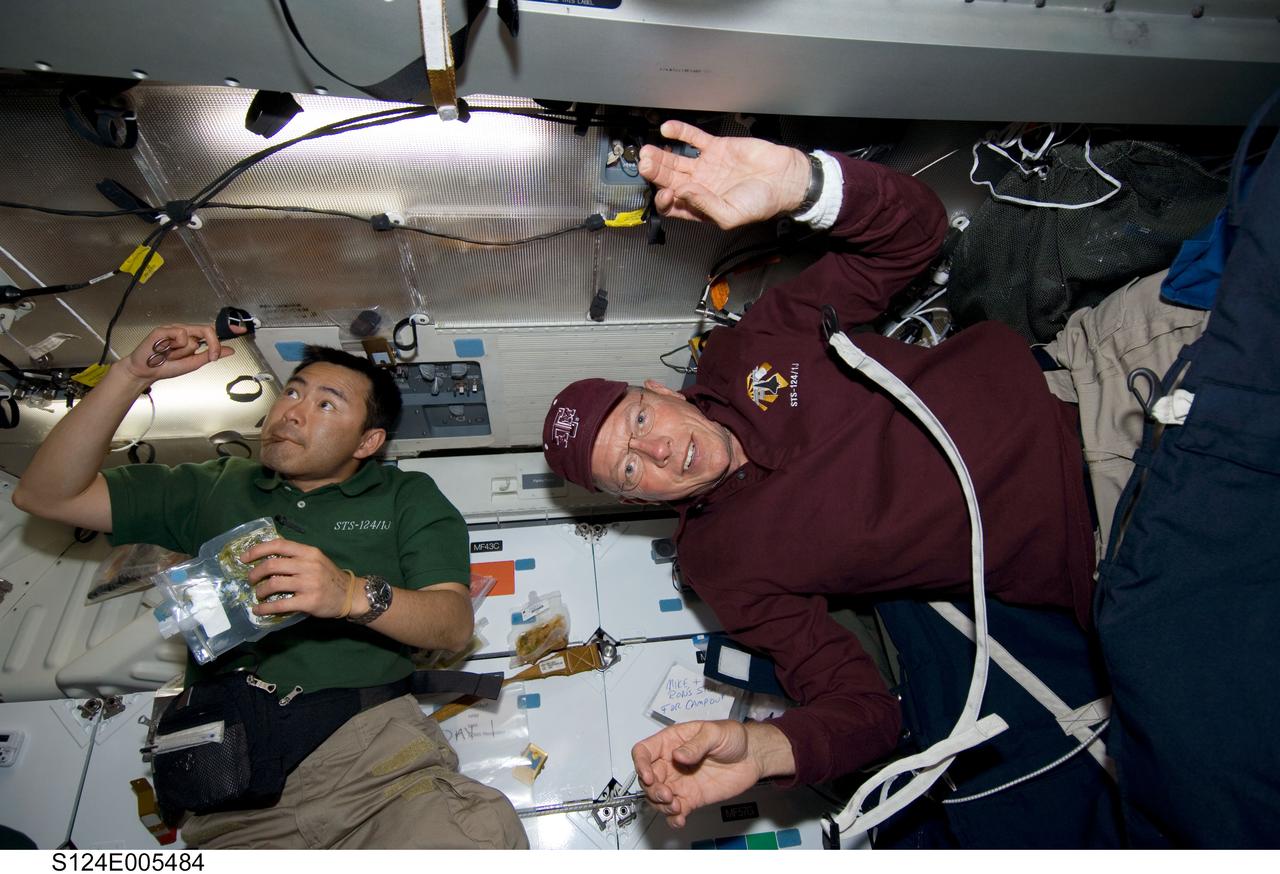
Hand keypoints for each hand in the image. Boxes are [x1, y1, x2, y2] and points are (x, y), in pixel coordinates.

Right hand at [120, 323, 242, 382]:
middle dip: (211, 346)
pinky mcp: (164, 329)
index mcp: (193, 338)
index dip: (227, 328)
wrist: (146, 371)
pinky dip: (174, 346)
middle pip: (208, 331)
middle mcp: (185, 331)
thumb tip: (229, 350)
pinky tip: (164, 350)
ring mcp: (174, 329)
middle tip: (210, 356)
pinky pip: (180, 335)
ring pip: (193, 337)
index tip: (241, 329)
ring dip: (184, 352)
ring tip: (172, 355)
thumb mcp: (194, 363)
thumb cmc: (167, 367)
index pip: (212, 330)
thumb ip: (210, 355)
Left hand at [241, 537, 354, 618]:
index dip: (258, 550)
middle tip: (251, 579)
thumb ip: (296, 556)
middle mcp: (308, 565)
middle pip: (272, 565)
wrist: (350, 595)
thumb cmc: (329, 577)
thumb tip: (267, 557)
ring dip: (260, 591)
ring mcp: (309, 584)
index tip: (244, 558)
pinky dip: (265, 608)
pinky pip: (281, 605)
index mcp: (309, 552)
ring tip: (258, 594)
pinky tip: (259, 610)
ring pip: (274, 584)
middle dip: (255, 573)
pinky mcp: (309, 601)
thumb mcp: (316, 560)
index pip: (279, 544)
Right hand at [632, 720, 765, 828]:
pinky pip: (675, 811)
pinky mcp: (691, 798)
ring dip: (661, 805)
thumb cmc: (733, 737)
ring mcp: (680, 782)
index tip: (649, 776)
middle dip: (653, 789)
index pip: (644, 751)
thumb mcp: (714, 733)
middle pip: (647, 778)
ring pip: (657, 797)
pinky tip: (680, 818)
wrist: (752, 756)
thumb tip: (678, 755)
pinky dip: (673, 818)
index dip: (640, 764)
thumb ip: (695, 745)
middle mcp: (672, 762)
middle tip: (667, 795)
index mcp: (672, 741)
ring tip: (676, 807)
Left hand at [638, 120, 811, 229]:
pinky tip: (666, 130)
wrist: (785, 179)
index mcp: (701, 207)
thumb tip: (681, 192)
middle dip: (655, 173)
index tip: (665, 193)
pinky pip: (693, 139)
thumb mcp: (731, 215)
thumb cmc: (763, 203)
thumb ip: (703, 205)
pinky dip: (679, 133)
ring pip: (676, 159)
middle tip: (645, 164)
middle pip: (670, 179)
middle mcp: (700, 187)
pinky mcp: (716, 147)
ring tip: (647, 151)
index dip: (664, 199)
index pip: (673, 204)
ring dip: (660, 155)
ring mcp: (707, 166)